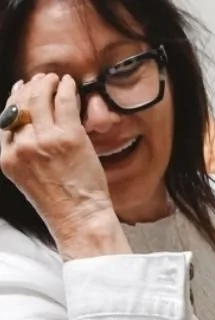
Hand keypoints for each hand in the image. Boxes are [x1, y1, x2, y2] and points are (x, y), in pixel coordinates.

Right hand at [0, 73, 120, 250]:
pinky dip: (65, 88)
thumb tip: (28, 128)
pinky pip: (64, 102)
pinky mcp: (69, 137)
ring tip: (54, 78)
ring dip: (46, 83)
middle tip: (41, 80)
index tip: (21, 90)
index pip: (5, 118)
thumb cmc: (62, 205)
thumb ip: (23, 154)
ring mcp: (45, 140)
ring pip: (39, 98)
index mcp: (7, 157)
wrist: (81, 220)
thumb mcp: (28, 179)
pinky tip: (68, 83)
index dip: (13, 99)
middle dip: (29, 87)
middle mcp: (22, 146)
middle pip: (19, 104)